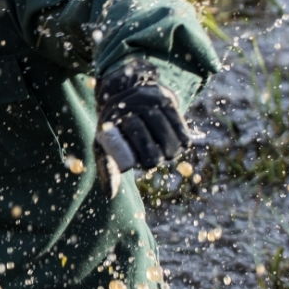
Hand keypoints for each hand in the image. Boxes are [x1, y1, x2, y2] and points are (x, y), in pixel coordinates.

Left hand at [94, 59, 191, 196]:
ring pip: (163, 130)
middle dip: (153, 154)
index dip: (137, 155)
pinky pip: (177, 121)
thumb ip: (108, 170)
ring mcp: (145, 101)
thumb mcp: (105, 147)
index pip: (118, 146)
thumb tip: (110, 195)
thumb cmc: (116, 131)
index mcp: (108, 122)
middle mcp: (124, 108)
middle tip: (157, 159)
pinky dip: (182, 134)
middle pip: (144, 140)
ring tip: (169, 153)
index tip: (149, 163)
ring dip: (170, 146)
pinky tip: (184, 143)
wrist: (125, 94)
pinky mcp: (164, 99)